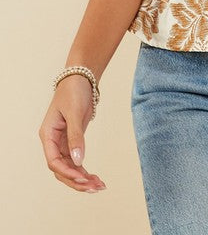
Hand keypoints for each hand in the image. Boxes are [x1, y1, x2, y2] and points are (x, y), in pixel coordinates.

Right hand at [38, 74, 106, 192]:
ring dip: (82, 178)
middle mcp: (53, 142)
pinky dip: (85, 170)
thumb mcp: (75, 113)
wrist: (81, 78)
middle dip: (76, 180)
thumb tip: (79, 161)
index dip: (67, 172)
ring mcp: (62, 142)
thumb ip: (76, 136)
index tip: (82, 178)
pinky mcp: (73, 141)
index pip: (54, 161)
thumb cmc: (74, 91)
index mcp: (48, 135)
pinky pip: (76, 161)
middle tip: (94, 187)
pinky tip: (96, 178)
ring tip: (99, 186)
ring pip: (69, 168)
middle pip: (61, 170)